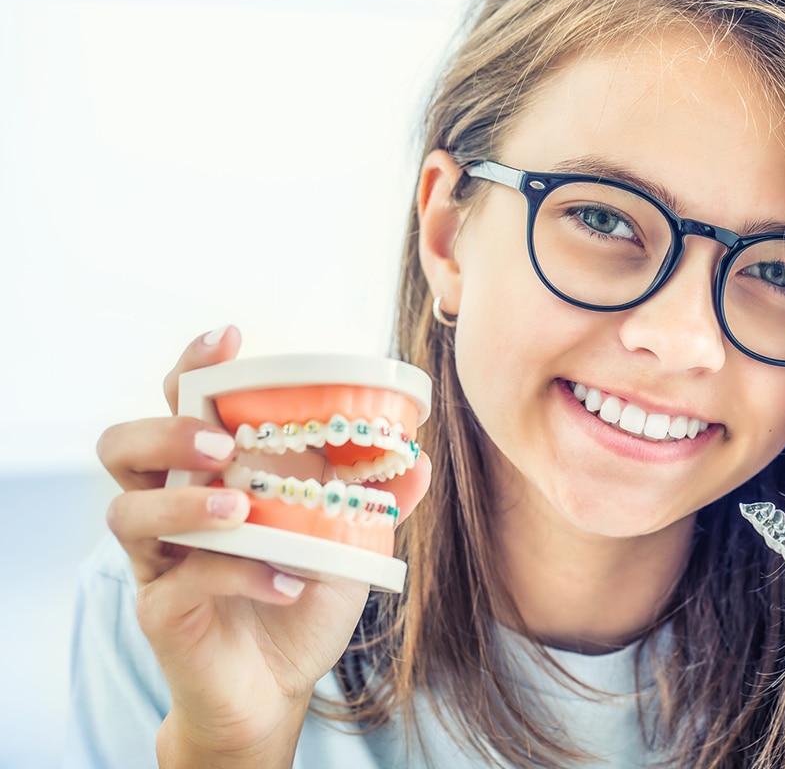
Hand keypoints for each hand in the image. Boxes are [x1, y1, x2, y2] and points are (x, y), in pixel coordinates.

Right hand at [98, 328, 370, 766]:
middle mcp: (174, 504)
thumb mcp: (347, 540)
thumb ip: (376, 497)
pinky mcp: (162, 607)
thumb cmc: (301, 595)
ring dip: (185, 502)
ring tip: (241, 510)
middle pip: (125, 445)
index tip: (231, 339)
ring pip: (127, 511)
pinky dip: (239, 573)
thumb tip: (419, 457)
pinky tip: (287, 581)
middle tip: (221, 444)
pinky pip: (183, 579)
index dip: (195, 364)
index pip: (182, 403)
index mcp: (213, 472)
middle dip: (168, 432)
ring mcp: (160, 557)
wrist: (277, 685)